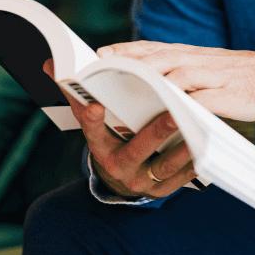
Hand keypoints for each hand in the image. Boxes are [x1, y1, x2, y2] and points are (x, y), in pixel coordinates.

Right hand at [43, 59, 196, 198]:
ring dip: (181, 148)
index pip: (92, 132)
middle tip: (171, 113)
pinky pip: (182, 177)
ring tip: (198, 128)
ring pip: (164, 165)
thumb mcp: (93, 122)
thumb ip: (77, 95)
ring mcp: (142, 181)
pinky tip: (207, 146)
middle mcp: (119, 166)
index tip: (95, 104)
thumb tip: (48, 65)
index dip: (91, 119)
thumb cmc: (109, 139)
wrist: (122, 179)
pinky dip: (195, 162)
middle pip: (137, 149)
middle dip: (154, 132)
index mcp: (100, 147)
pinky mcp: (163, 189)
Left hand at [97, 41, 254, 121]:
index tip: (100, 54)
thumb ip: (174, 70)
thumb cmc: (230, 76)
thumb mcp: (200, 66)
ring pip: (177, 75)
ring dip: (152, 81)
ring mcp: (211, 77)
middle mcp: (195, 61)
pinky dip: (186, 105)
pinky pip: (203, 100)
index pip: (150, 48)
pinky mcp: (226, 95)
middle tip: (105, 70)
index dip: (125, 50)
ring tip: (127, 89)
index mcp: (186, 54)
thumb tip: (142, 77)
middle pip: (158, 59)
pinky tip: (170, 113)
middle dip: (130, 64)